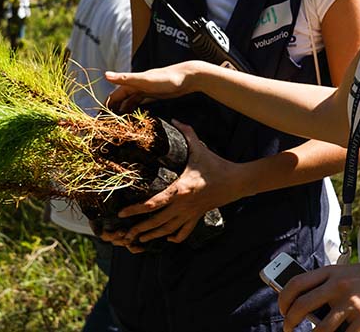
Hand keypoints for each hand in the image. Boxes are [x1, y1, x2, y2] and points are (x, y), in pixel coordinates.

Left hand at [101, 121, 243, 249]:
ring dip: (153, 236)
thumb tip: (174, 118)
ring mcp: (191, 213)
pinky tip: (168, 239)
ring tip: (139, 240)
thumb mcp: (199, 148)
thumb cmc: (216, 164)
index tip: (122, 212)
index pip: (154, 202)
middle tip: (125, 234)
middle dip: (140, 229)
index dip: (136, 209)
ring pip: (168, 230)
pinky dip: (175, 237)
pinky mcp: (198, 216)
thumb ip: (186, 133)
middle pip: (157, 221)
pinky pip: (185, 231)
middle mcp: (183, 205)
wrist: (236, 181)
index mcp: (180, 189)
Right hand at [104, 61, 208, 112]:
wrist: (188, 77)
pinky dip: (135, 108)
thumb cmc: (167, 78)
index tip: (100, 115)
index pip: (115, 94)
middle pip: (122, 98)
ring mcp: (146, 90)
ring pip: (130, 101)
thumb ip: (126, 78)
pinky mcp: (154, 95)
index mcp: (133, 82)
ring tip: (119, 122)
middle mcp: (137, 85)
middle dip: (114, 109)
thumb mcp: (144, 80)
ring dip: (124, 110)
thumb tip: (106, 75)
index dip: (107, 104)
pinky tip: (135, 115)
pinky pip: (141, 102)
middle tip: (108, 122)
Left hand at [279, 253, 359, 331]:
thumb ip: (325, 285)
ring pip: (321, 328)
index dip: (283, 299)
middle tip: (288, 328)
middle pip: (302, 306)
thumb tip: (306, 307)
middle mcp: (338, 285)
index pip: (296, 284)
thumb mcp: (344, 273)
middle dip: (290, 321)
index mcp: (330, 271)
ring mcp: (352, 302)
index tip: (282, 309)